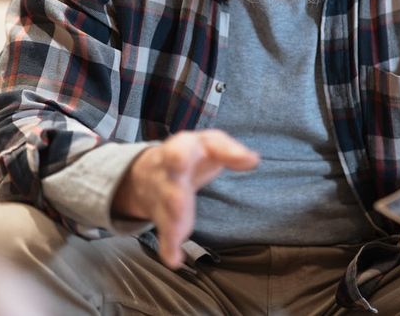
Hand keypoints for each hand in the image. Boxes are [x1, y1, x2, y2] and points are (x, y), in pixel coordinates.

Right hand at [112, 129, 259, 267]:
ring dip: (174, 211)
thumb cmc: (191, 158)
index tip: (247, 159)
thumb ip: (230, 152)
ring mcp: (163, 186)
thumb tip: (254, 158)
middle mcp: (173, 162)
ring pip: (168, 196)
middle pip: (175, 159)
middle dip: (178, 161)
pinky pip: (163, 228)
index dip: (227, 149)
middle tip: (180, 164)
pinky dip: (167, 244)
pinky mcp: (159, 212)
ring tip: (182, 231)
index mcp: (192, 144)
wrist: (145, 173)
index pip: (211, 141)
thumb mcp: (211, 147)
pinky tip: (174, 259)